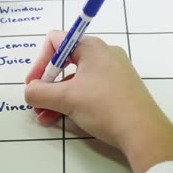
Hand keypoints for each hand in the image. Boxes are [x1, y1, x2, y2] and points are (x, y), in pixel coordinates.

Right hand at [25, 30, 155, 146]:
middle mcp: (103, 54)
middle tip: (36, 103)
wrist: (143, 131)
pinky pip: (89, 89)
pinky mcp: (119, 89)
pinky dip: (74, 101)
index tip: (33, 85)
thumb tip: (29, 92)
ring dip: (57, 97)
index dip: (40, 62)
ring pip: (76, 79)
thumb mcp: (66, 99)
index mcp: (92, 47)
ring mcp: (113, 72)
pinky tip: (62, 119)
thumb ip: (40, 92)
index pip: (55, 41)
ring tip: (45, 118)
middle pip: (65, 61)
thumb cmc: (104, 106)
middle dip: (47, 84)